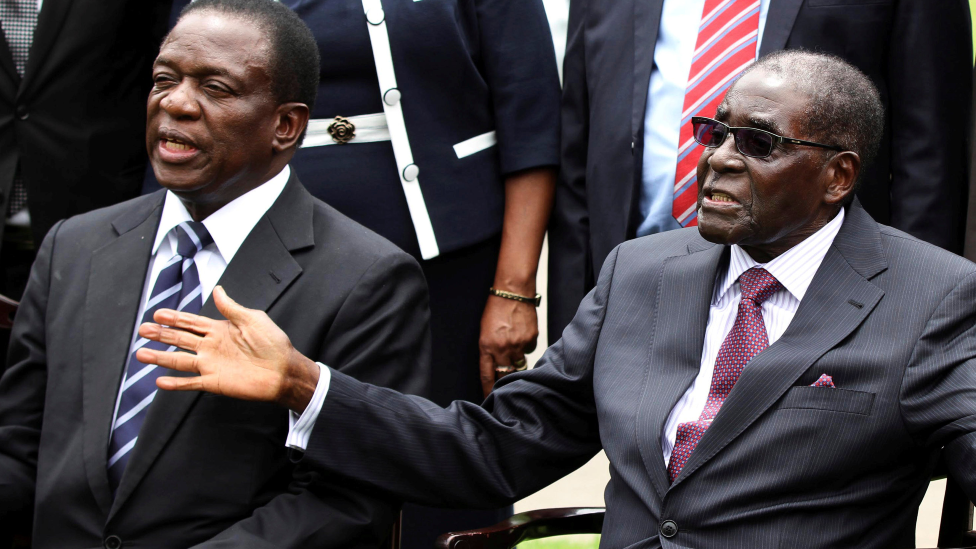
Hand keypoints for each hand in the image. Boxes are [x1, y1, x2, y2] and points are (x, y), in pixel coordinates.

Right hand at [135, 286, 319, 412]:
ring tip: (141, 354)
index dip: (174, 318)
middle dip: (161, 334)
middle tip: (143, 330)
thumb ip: (231, 307)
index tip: (157, 314)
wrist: (284, 370)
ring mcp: (212, 365)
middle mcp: (212, 347)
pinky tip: (159, 382)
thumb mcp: (253, 319)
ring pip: (179, 360)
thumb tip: (217, 289)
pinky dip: (176, 384)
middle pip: (180, 339)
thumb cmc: (273, 343)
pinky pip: (191, 383)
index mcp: (220, 330)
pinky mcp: (215, 382)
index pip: (191, 322)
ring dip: (160, 357)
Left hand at [478, 295, 538, 397]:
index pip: (487, 375)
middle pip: (506, 374)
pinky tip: (522, 333)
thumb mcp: (484, 331)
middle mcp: (502, 348)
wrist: (512, 293)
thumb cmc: (496, 309)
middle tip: (508, 376)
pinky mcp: (531, 339)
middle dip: (507, 376)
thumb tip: (496, 366)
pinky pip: (530, 350)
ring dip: (517, 359)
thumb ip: (489, 350)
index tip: (490, 398)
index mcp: (486, 347)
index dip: (488, 390)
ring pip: (520, 363)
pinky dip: (526, 345)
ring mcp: (518, 344)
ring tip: (514, 345)